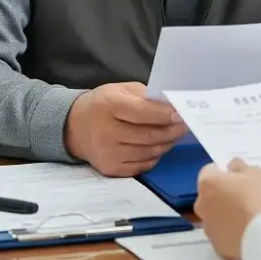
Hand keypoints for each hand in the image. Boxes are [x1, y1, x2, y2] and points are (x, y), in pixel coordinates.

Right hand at [64, 82, 187, 176]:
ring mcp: (107, 154)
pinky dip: (154, 157)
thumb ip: (145, 97)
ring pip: (147, 153)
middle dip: (171, 131)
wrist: (75, 126)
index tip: (181, 114)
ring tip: (175, 135)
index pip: (141, 113)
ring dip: (166, 144)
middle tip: (185, 126)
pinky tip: (159, 146)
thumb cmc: (104, 104)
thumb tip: (171, 107)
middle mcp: (106, 132)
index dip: (164, 115)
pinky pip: (141, 166)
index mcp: (109, 106)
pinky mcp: (109, 169)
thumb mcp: (121, 90)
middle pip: (147, 136)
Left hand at [194, 159, 260, 259]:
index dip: (223, 172)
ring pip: (214, 215)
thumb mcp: (256, 173)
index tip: (236, 176)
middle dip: (222, 193)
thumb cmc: (258, 199)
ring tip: (246, 214)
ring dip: (225, 212)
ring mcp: (208, 227)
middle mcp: (202, 205)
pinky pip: (222, 233)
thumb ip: (240, 167)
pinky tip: (246, 229)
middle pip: (209, 194)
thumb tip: (232, 167)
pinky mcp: (217, 246)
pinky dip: (230, 230)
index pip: (209, 171)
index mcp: (208, 183)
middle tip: (243, 194)